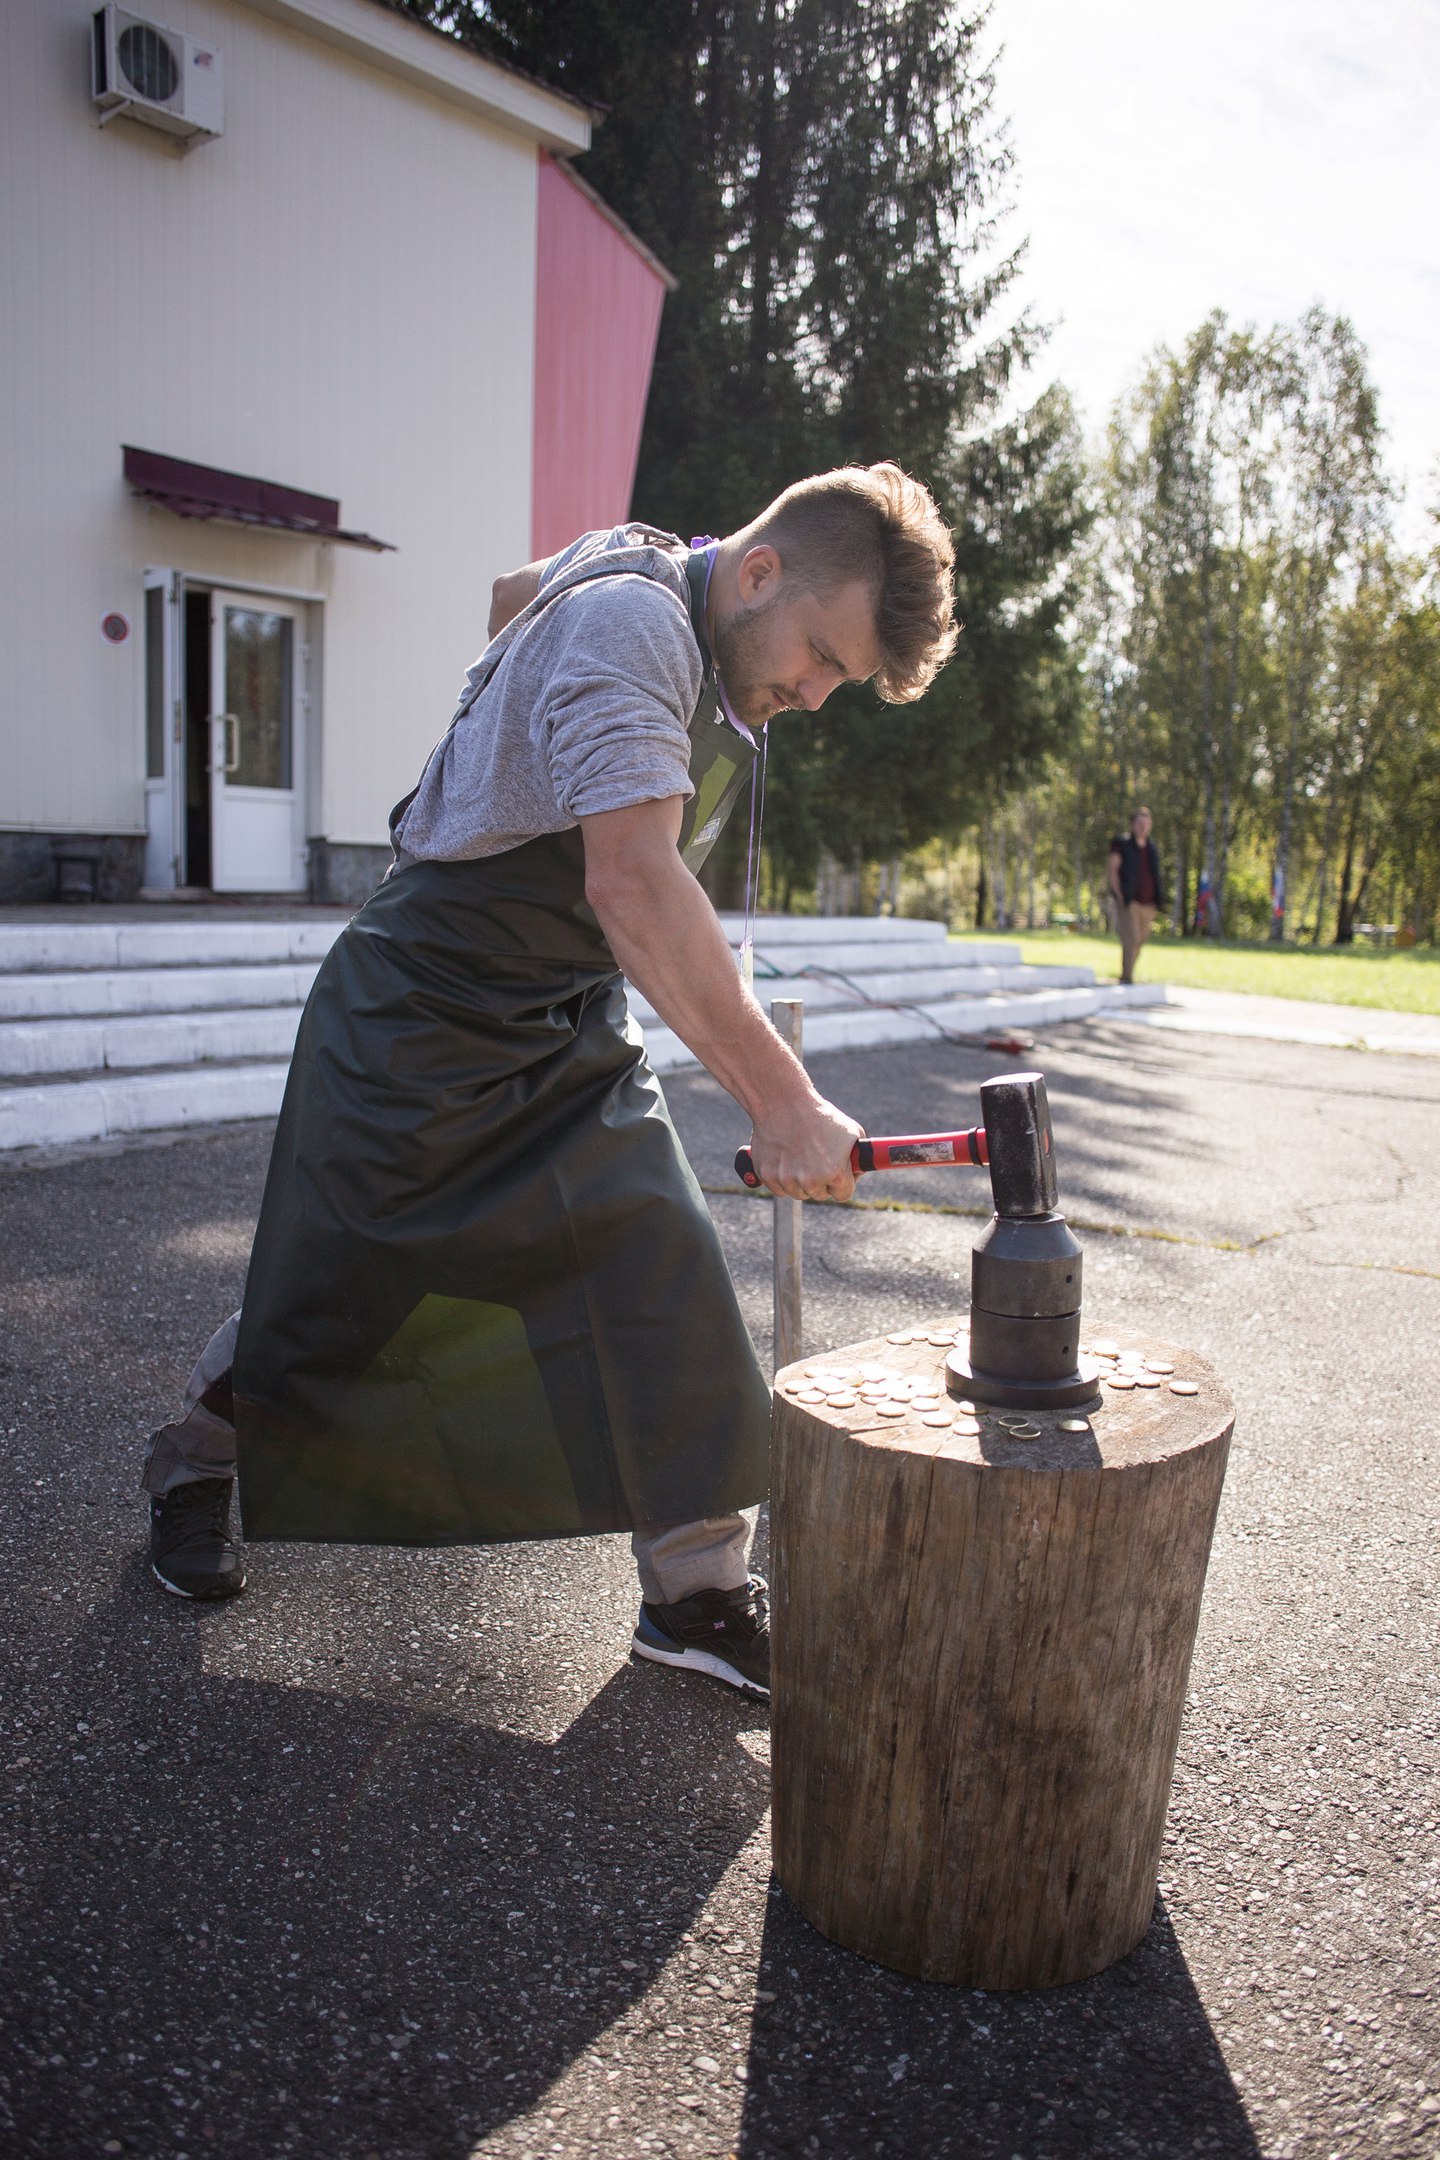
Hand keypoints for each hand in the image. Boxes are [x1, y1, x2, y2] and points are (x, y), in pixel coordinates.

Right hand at [748, 1093, 864, 1201]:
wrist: (783, 1102)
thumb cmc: (819, 1115)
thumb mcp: (852, 1131)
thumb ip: (859, 1156)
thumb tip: (860, 1169)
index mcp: (835, 1173)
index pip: (843, 1195)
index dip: (843, 1182)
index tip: (838, 1173)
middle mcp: (811, 1181)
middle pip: (820, 1195)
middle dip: (821, 1181)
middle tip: (817, 1160)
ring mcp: (787, 1179)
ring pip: (798, 1193)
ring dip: (801, 1182)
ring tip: (800, 1155)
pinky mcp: (767, 1175)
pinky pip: (779, 1188)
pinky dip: (782, 1178)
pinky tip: (785, 1158)